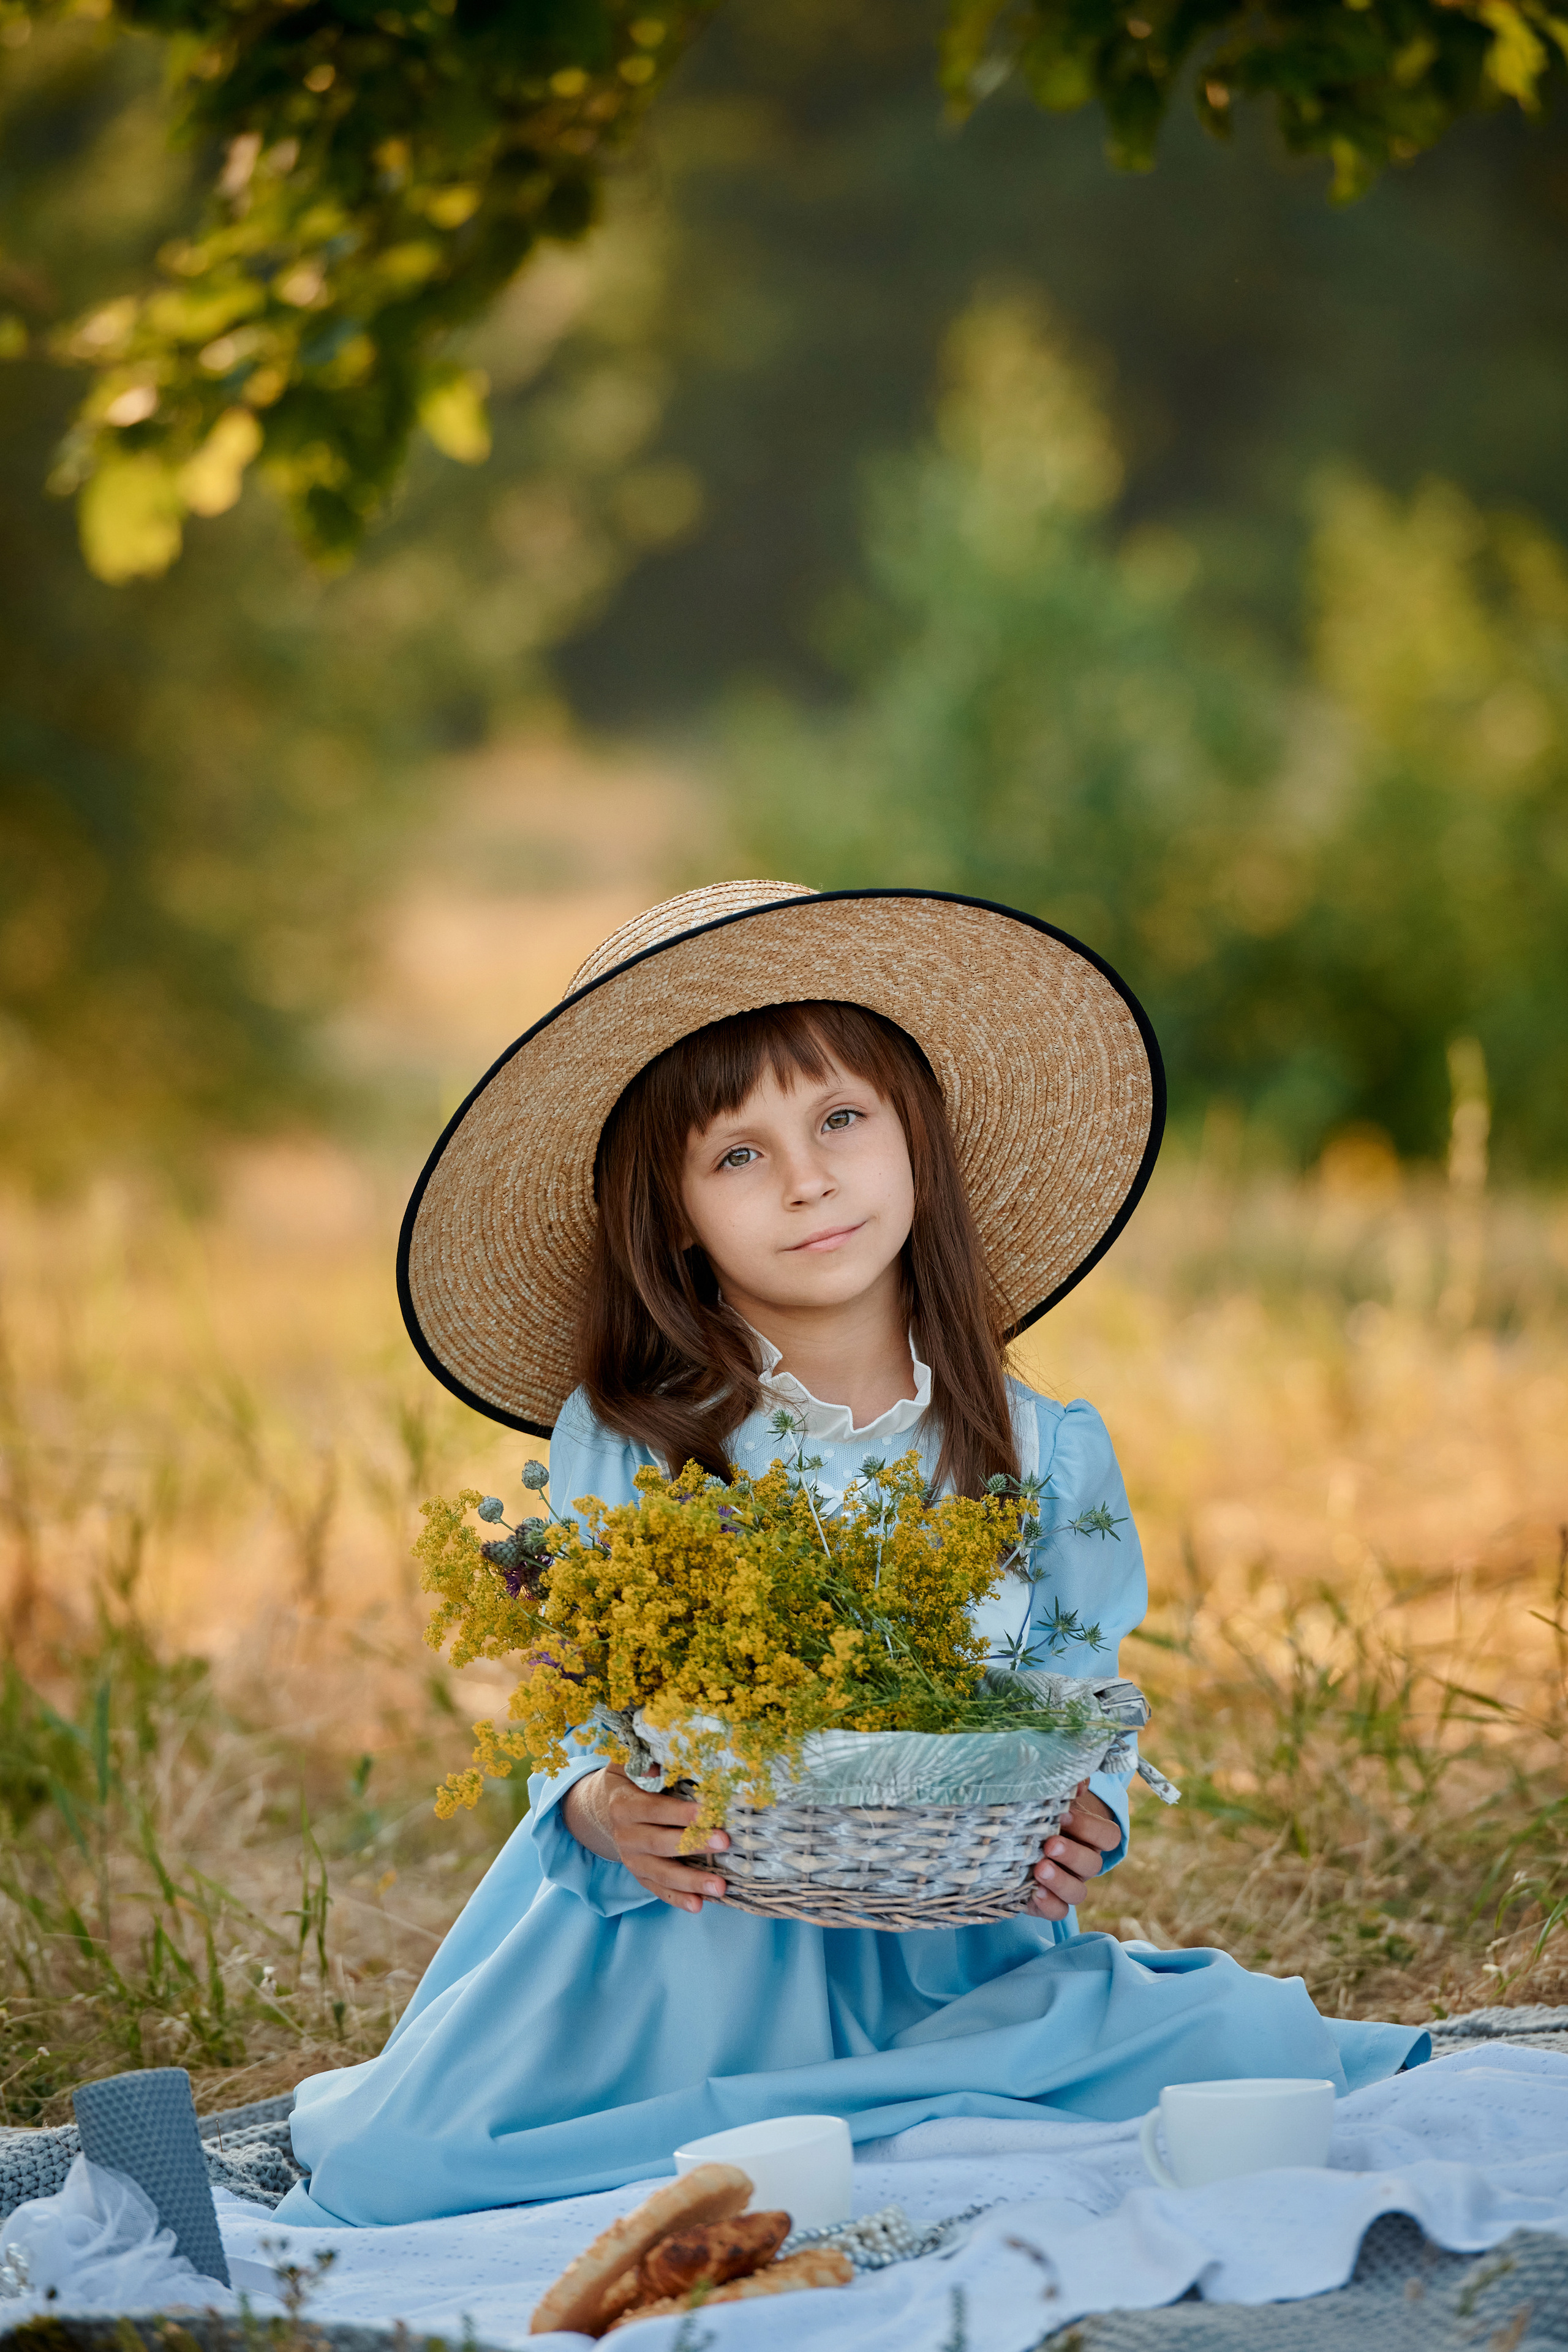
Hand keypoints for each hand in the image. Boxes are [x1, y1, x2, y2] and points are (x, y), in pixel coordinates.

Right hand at [562, 1764, 730, 1913]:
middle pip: (660, 1844)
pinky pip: (659, 1890)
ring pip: (661, 1874)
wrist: (607, 1806)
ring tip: (720, 1887)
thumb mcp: (628, 1763)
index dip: (679, 1812)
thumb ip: (642, 1760)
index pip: (653, 1810)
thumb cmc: (630, 1779)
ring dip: (691, 1882)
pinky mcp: (640, 1875)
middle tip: (724, 1843)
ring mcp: (632, 1860)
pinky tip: (699, 1905)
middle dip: (693, 1844)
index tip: (708, 1812)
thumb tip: (658, 1767)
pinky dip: (678, 1899)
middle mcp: (625, 1836)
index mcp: (623, 1805)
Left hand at [1024, 1780, 1119, 1920]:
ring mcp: (1068, 1885)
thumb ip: (1066, 1789)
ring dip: (1060, 1881)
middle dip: (1071, 1854)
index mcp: (1090, 1838)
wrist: (1017, 1836)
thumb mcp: (1052, 1799)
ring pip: (1078, 1892)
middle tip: (1049, 1844)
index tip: (1065, 1813)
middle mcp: (1083, 1864)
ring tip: (1039, 1869)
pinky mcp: (1047, 1902)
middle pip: (1092, 1864)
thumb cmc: (1041, 1813)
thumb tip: (1078, 1781)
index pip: (1108, 1836)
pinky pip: (1058, 1912)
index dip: (1090, 1827)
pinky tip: (1033, 1892)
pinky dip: (1048, 1904)